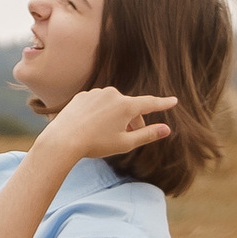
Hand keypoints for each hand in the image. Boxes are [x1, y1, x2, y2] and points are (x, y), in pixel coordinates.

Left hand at [40, 84, 173, 166]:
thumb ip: (147, 134)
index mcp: (126, 105)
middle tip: (130, 137)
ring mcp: (96, 93)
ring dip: (116, 116)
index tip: (174, 101)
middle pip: (130, 107)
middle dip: (133, 121)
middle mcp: (112, 94)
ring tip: (107, 134)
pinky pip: (98, 104)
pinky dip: (100, 113)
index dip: (163, 103)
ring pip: (113, 105)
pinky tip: (92, 127)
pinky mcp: (82, 96)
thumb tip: (167, 129)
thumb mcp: (125, 143)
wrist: (63, 140)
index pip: (150, 103)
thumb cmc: (95, 144)